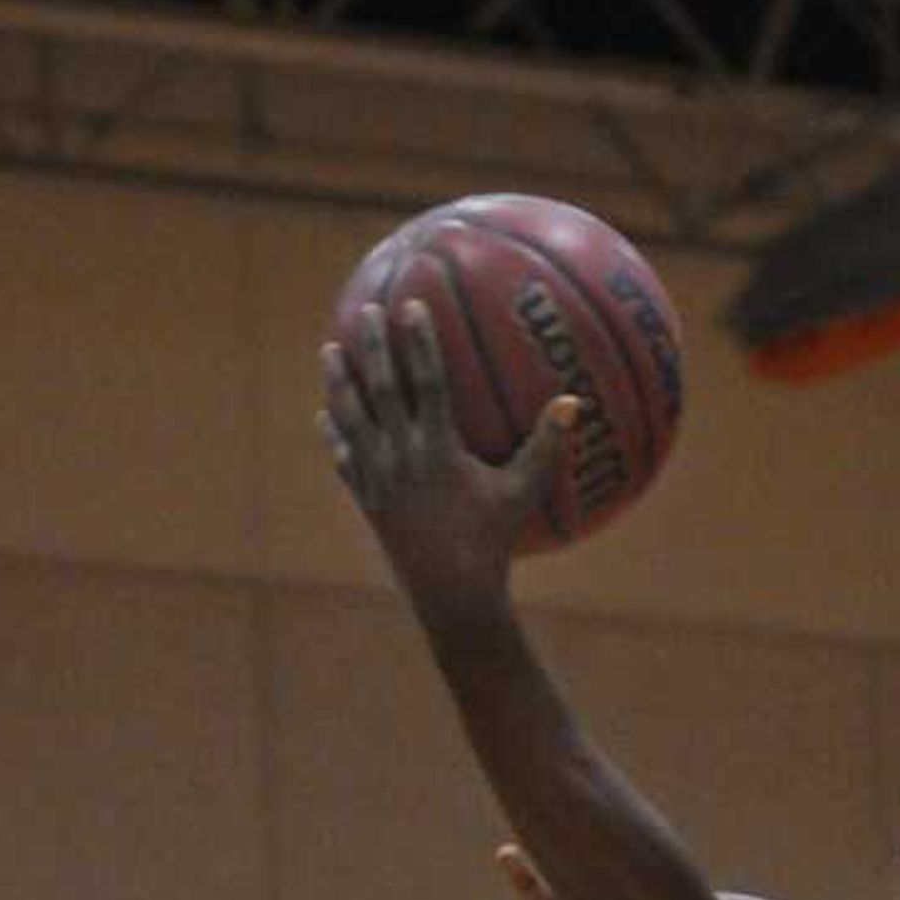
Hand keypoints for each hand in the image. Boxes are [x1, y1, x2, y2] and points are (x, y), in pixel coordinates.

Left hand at [321, 302, 581, 604]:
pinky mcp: (367, 501)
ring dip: (341, 383)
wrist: (451, 593)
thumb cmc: (493, 542)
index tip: (411, 306)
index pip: (426, 382)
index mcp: (438, 450)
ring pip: (353, 420)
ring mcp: (379, 479)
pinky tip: (326, 416)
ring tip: (330, 351)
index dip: (419, 342)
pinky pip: (345, 460)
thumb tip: (574, 403)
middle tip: (366, 312)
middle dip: (373, 347)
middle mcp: (402, 457)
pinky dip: (335, 435)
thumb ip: (546, 447)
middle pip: (382, 390)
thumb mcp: (522, 494)